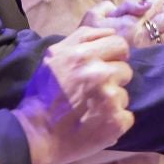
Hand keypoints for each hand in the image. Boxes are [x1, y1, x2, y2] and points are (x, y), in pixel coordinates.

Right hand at [15, 26, 134, 163]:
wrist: (36, 134)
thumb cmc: (43, 94)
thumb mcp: (54, 56)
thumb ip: (82, 38)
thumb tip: (109, 30)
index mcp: (83, 55)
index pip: (119, 43)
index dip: (114, 54)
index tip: (105, 64)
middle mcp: (99, 73)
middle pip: (125, 69)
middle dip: (113, 78)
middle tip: (95, 90)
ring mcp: (110, 98)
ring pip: (125, 93)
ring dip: (113, 101)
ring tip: (92, 108)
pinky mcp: (117, 121)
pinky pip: (127, 115)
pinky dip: (115, 120)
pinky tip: (98, 123)